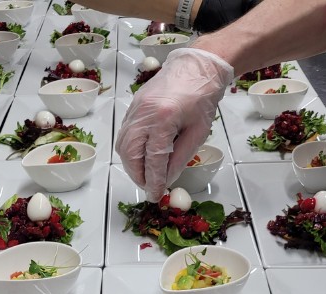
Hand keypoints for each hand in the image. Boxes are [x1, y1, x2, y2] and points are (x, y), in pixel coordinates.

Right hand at [115, 48, 233, 200]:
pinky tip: (141, 158)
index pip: (154, 158)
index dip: (154, 180)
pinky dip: (130, 151)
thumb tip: (167, 178)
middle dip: (138, 175)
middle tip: (149, 187)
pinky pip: (125, 134)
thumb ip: (181, 157)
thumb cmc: (202, 97)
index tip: (155, 195)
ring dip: (131, 165)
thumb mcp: (198, 131)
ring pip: (123, 146)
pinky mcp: (133, 107)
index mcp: (165, 118)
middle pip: (131, 154)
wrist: (196, 66)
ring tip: (145, 175)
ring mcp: (135, 109)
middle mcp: (145, 114)